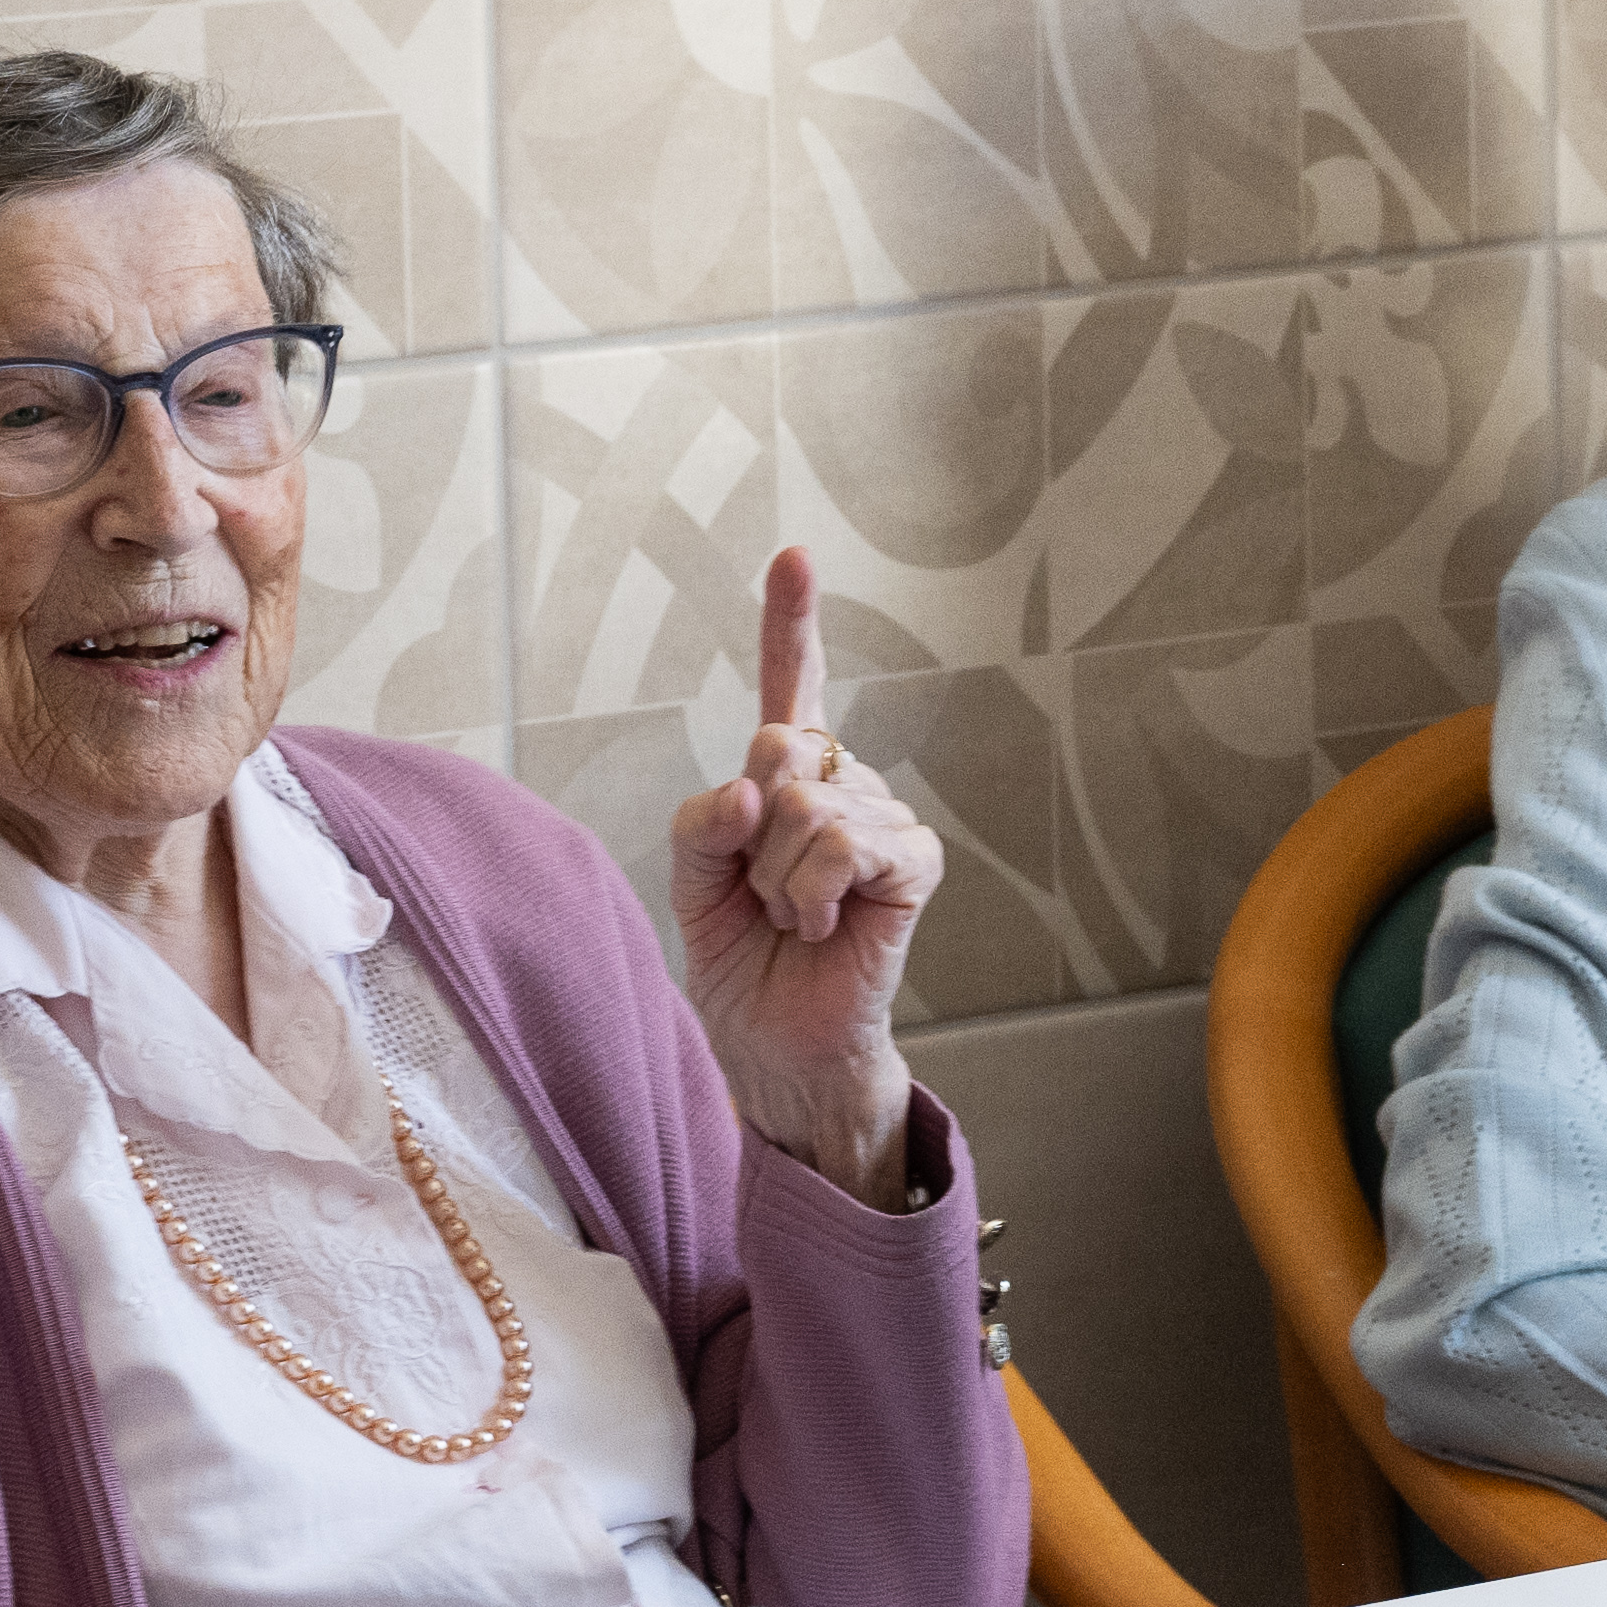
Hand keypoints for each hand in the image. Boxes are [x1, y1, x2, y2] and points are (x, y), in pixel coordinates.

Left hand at [667, 548, 940, 1193]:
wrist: (779, 1048)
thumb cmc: (743, 966)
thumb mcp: (693, 889)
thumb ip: (703, 828)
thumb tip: (750, 790)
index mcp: (789, 781)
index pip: (795, 688)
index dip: (794, 622)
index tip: (796, 557)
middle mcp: (844, 786)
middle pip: (780, 746)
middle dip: (749, 831)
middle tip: (765, 894)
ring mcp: (883, 820)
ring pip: (805, 806)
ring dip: (779, 882)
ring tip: (797, 922)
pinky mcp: (912, 864)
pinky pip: (845, 843)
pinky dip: (814, 894)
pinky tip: (824, 927)